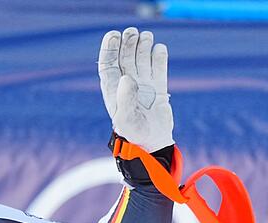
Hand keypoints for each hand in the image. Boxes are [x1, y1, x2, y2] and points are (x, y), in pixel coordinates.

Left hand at [98, 27, 173, 152]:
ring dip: (142, 47)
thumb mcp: (126, 119)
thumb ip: (125, 98)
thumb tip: (126, 77)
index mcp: (113, 91)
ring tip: (146, 36)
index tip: (113, 35)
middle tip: (132, 32)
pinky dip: (159, 58)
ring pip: (141, 60)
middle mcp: (126, 85)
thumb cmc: (133, 134)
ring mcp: (143, 86)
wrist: (152, 144)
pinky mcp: (158, 89)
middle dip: (127, 44)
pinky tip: (159, 48)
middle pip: (125, 58)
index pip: (108, 65)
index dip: (109, 49)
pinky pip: (158, 69)